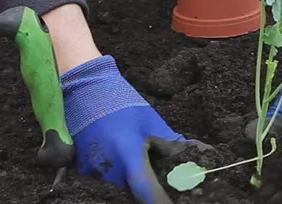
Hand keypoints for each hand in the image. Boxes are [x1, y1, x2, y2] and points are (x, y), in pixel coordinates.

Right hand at [62, 55, 208, 203]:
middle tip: (159, 178)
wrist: (86, 89)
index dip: (162, 200)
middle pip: (133, 192)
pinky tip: (120, 160)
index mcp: (128, 156)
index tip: (175, 201)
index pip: (148, 192)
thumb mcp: (151, 122)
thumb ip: (173, 144)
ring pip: (119, 186)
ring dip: (130, 180)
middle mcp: (108, 169)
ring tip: (140, 164)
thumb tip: (200, 154)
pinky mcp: (81, 168)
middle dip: (148, 187)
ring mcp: (91, 170)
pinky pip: (104, 179)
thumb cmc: (122, 103)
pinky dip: (115, 173)